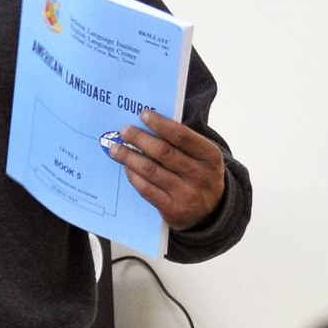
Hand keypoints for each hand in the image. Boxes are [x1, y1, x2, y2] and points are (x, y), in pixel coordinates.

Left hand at [102, 109, 225, 228]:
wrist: (212, 213)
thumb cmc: (201, 176)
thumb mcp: (203, 158)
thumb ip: (183, 143)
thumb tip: (148, 125)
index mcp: (211, 157)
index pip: (182, 136)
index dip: (160, 124)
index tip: (143, 115)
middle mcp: (201, 176)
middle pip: (163, 152)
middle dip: (140, 138)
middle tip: (124, 131)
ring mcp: (187, 195)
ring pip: (151, 170)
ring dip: (129, 157)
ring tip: (116, 149)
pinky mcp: (173, 211)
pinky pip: (147, 189)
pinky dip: (134, 176)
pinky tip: (127, 168)